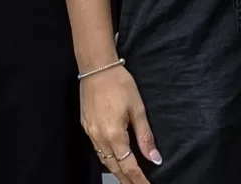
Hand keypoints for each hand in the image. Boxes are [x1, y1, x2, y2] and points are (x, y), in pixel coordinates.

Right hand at [81, 64, 161, 183]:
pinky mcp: (86, 126)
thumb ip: (145, 136)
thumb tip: (155, 159)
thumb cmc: (120, 84)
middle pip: (114, 167)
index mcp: (114, 135)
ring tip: (128, 178)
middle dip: (126, 180)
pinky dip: (107, 158)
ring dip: (116, 171)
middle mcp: (99, 138)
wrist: (96, 67)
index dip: (138, 180)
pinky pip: (97, 149)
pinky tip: (114, 158)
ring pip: (104, 160)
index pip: (128, 166)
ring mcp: (90, 133)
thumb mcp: (137, 109)